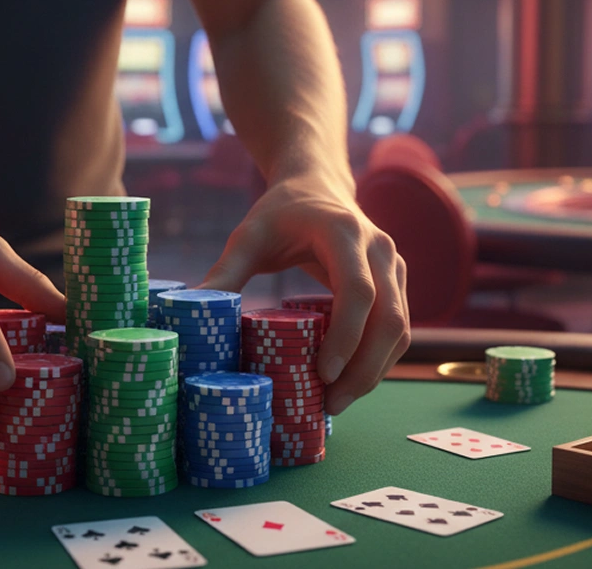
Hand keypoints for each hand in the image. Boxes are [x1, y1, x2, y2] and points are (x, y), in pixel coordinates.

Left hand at [200, 174, 409, 414]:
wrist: (316, 186)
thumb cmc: (280, 214)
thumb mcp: (247, 237)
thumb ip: (225, 273)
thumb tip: (191, 311)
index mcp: (344, 232)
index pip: (358, 292)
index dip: (346, 336)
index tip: (323, 374)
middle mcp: (379, 248)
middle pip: (389, 319)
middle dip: (363, 369)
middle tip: (330, 405)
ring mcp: (394, 265)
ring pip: (400, 329)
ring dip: (374, 371)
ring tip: (337, 402)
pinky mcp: (397, 282)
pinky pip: (398, 328)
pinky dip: (378, 360)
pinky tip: (350, 382)